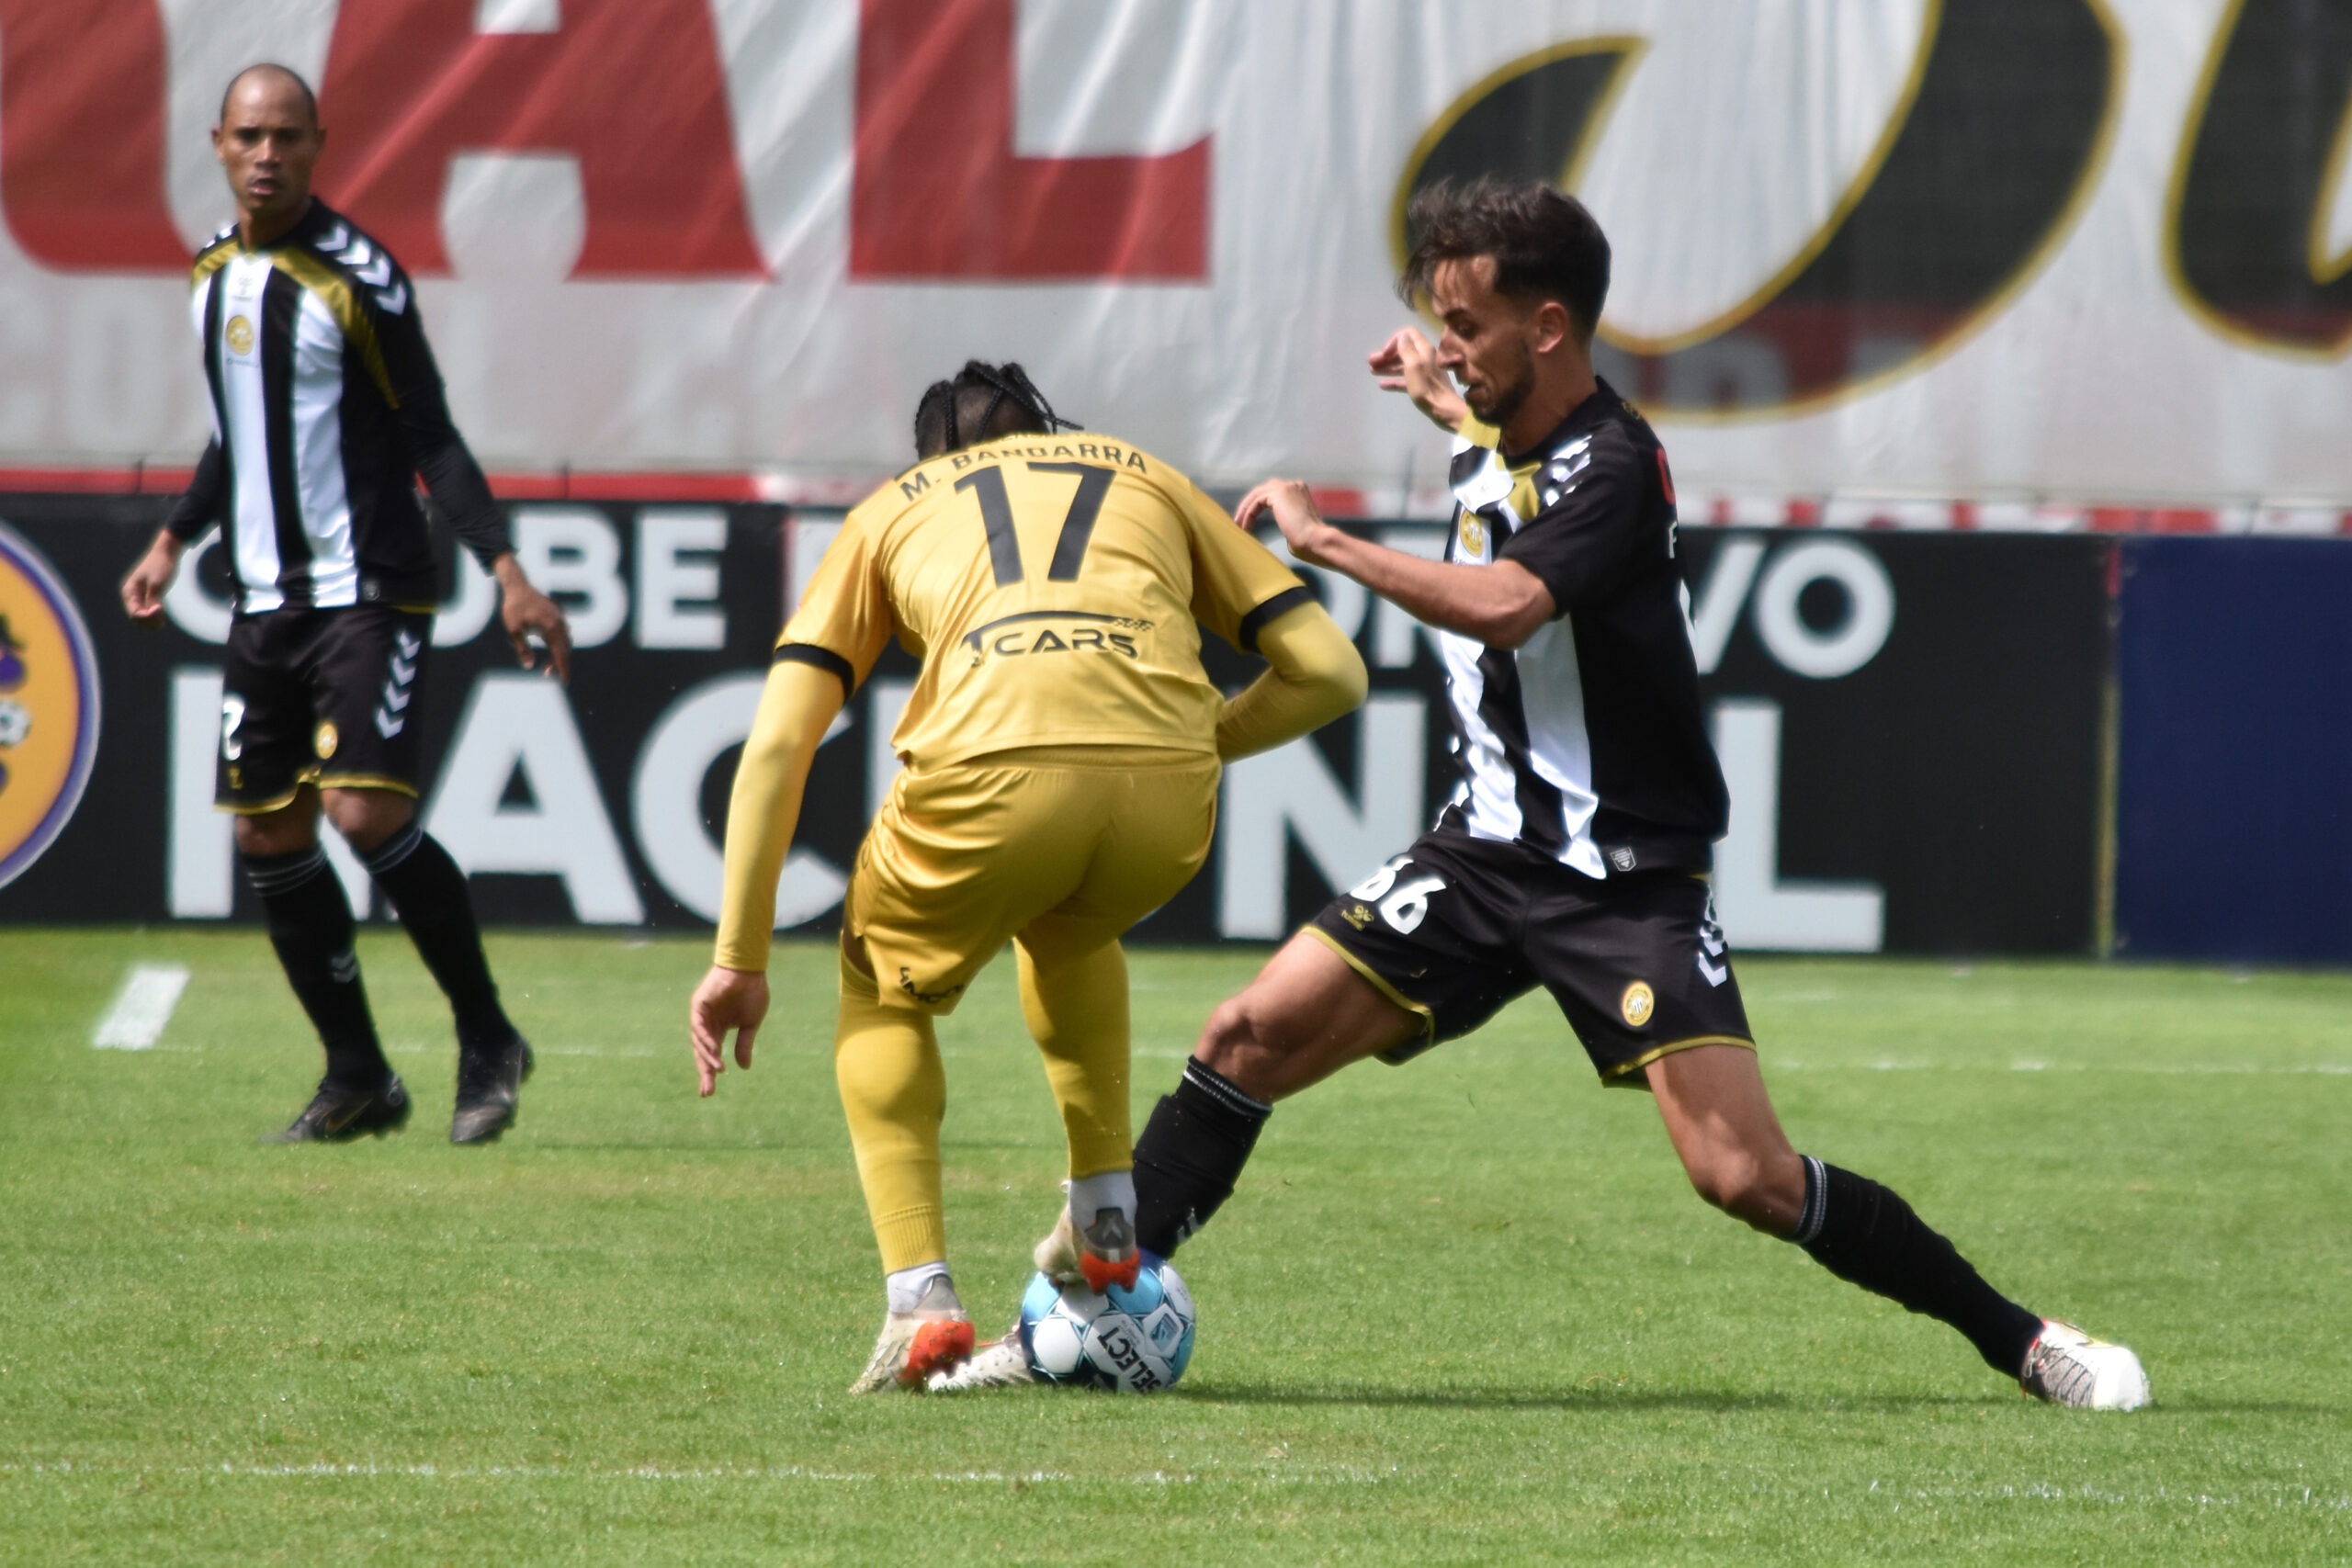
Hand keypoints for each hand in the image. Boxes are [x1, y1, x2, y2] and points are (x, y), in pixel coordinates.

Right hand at [120, 532, 183, 626]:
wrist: (167, 552)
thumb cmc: (161, 566)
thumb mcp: (157, 585)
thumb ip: (152, 600)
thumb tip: (150, 614)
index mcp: (129, 591)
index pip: (134, 613)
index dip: (147, 617)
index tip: (160, 609)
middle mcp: (131, 595)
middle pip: (136, 617)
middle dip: (149, 622)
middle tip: (162, 622)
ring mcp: (139, 595)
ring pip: (141, 616)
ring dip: (151, 622)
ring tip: (162, 622)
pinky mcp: (147, 595)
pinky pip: (147, 611)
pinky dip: (154, 617)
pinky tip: (162, 619)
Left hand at [493, 553, 572, 682]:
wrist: (517, 585)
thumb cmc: (513, 607)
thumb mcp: (514, 629)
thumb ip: (522, 648)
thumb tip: (529, 666)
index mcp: (551, 628)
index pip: (561, 654)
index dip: (563, 669)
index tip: (564, 683)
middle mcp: (559, 623)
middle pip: (565, 650)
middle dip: (559, 664)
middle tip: (548, 675)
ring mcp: (559, 618)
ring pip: (565, 642)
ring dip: (559, 655)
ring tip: (548, 665)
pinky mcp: (556, 615)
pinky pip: (562, 633)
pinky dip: (559, 644)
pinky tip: (550, 648)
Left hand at [689, 964, 769, 1096]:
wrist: (749, 969)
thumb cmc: (752, 992)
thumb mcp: (750, 1023)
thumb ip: (744, 1044)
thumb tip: (743, 1068)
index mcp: (718, 1030)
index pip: (711, 1056)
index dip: (710, 1073)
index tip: (709, 1093)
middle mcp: (707, 1025)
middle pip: (701, 1053)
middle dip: (705, 1072)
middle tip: (707, 1091)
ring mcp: (701, 1015)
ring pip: (699, 1042)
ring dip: (708, 1057)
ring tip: (718, 1070)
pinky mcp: (699, 1005)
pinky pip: (699, 1026)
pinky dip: (706, 1039)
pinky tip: (714, 1049)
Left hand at [1234, 479, 1339, 567]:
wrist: (1317, 541)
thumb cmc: (1310, 543)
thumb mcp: (1296, 530)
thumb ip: (1288, 524)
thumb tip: (1285, 529)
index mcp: (1300, 492)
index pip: (1272, 494)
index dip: (1257, 508)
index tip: (1247, 523)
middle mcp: (1294, 486)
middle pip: (1263, 490)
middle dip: (1249, 506)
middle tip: (1238, 522)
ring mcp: (1287, 487)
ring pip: (1257, 494)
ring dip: (1245, 510)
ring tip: (1238, 526)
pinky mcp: (1279, 493)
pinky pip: (1256, 501)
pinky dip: (1248, 514)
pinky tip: (1244, 527)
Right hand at [1368, 327, 1467, 432]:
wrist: (1442, 408)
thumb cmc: (1426, 386)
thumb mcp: (1414, 364)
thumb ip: (1406, 349)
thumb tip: (1401, 337)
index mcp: (1423, 349)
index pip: (1408, 334)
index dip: (1394, 340)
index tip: (1385, 352)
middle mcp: (1423, 358)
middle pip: (1403, 351)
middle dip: (1386, 355)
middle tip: (1371, 361)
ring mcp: (1422, 372)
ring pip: (1402, 365)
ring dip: (1387, 366)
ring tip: (1372, 370)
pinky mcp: (1420, 385)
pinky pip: (1404, 379)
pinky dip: (1393, 380)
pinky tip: (1382, 384)